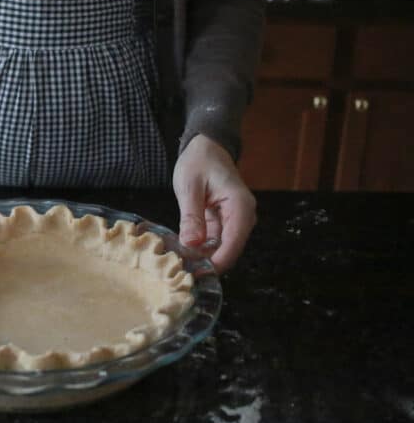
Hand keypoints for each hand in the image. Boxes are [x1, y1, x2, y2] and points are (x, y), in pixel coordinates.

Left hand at [172, 134, 256, 271]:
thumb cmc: (199, 161)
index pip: (233, 243)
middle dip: (207, 263)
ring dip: (202, 258)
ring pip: (221, 249)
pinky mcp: (225, 224)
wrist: (206, 148)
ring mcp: (235, 222)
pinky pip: (215, 243)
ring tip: (179, 264)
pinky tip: (183, 253)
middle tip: (181, 272)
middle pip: (229, 251)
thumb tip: (191, 245)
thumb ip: (191, 216)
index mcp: (240, 207)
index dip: (216, 263)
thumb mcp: (189, 187)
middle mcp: (243, 217)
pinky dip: (200, 249)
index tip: (195, 274)